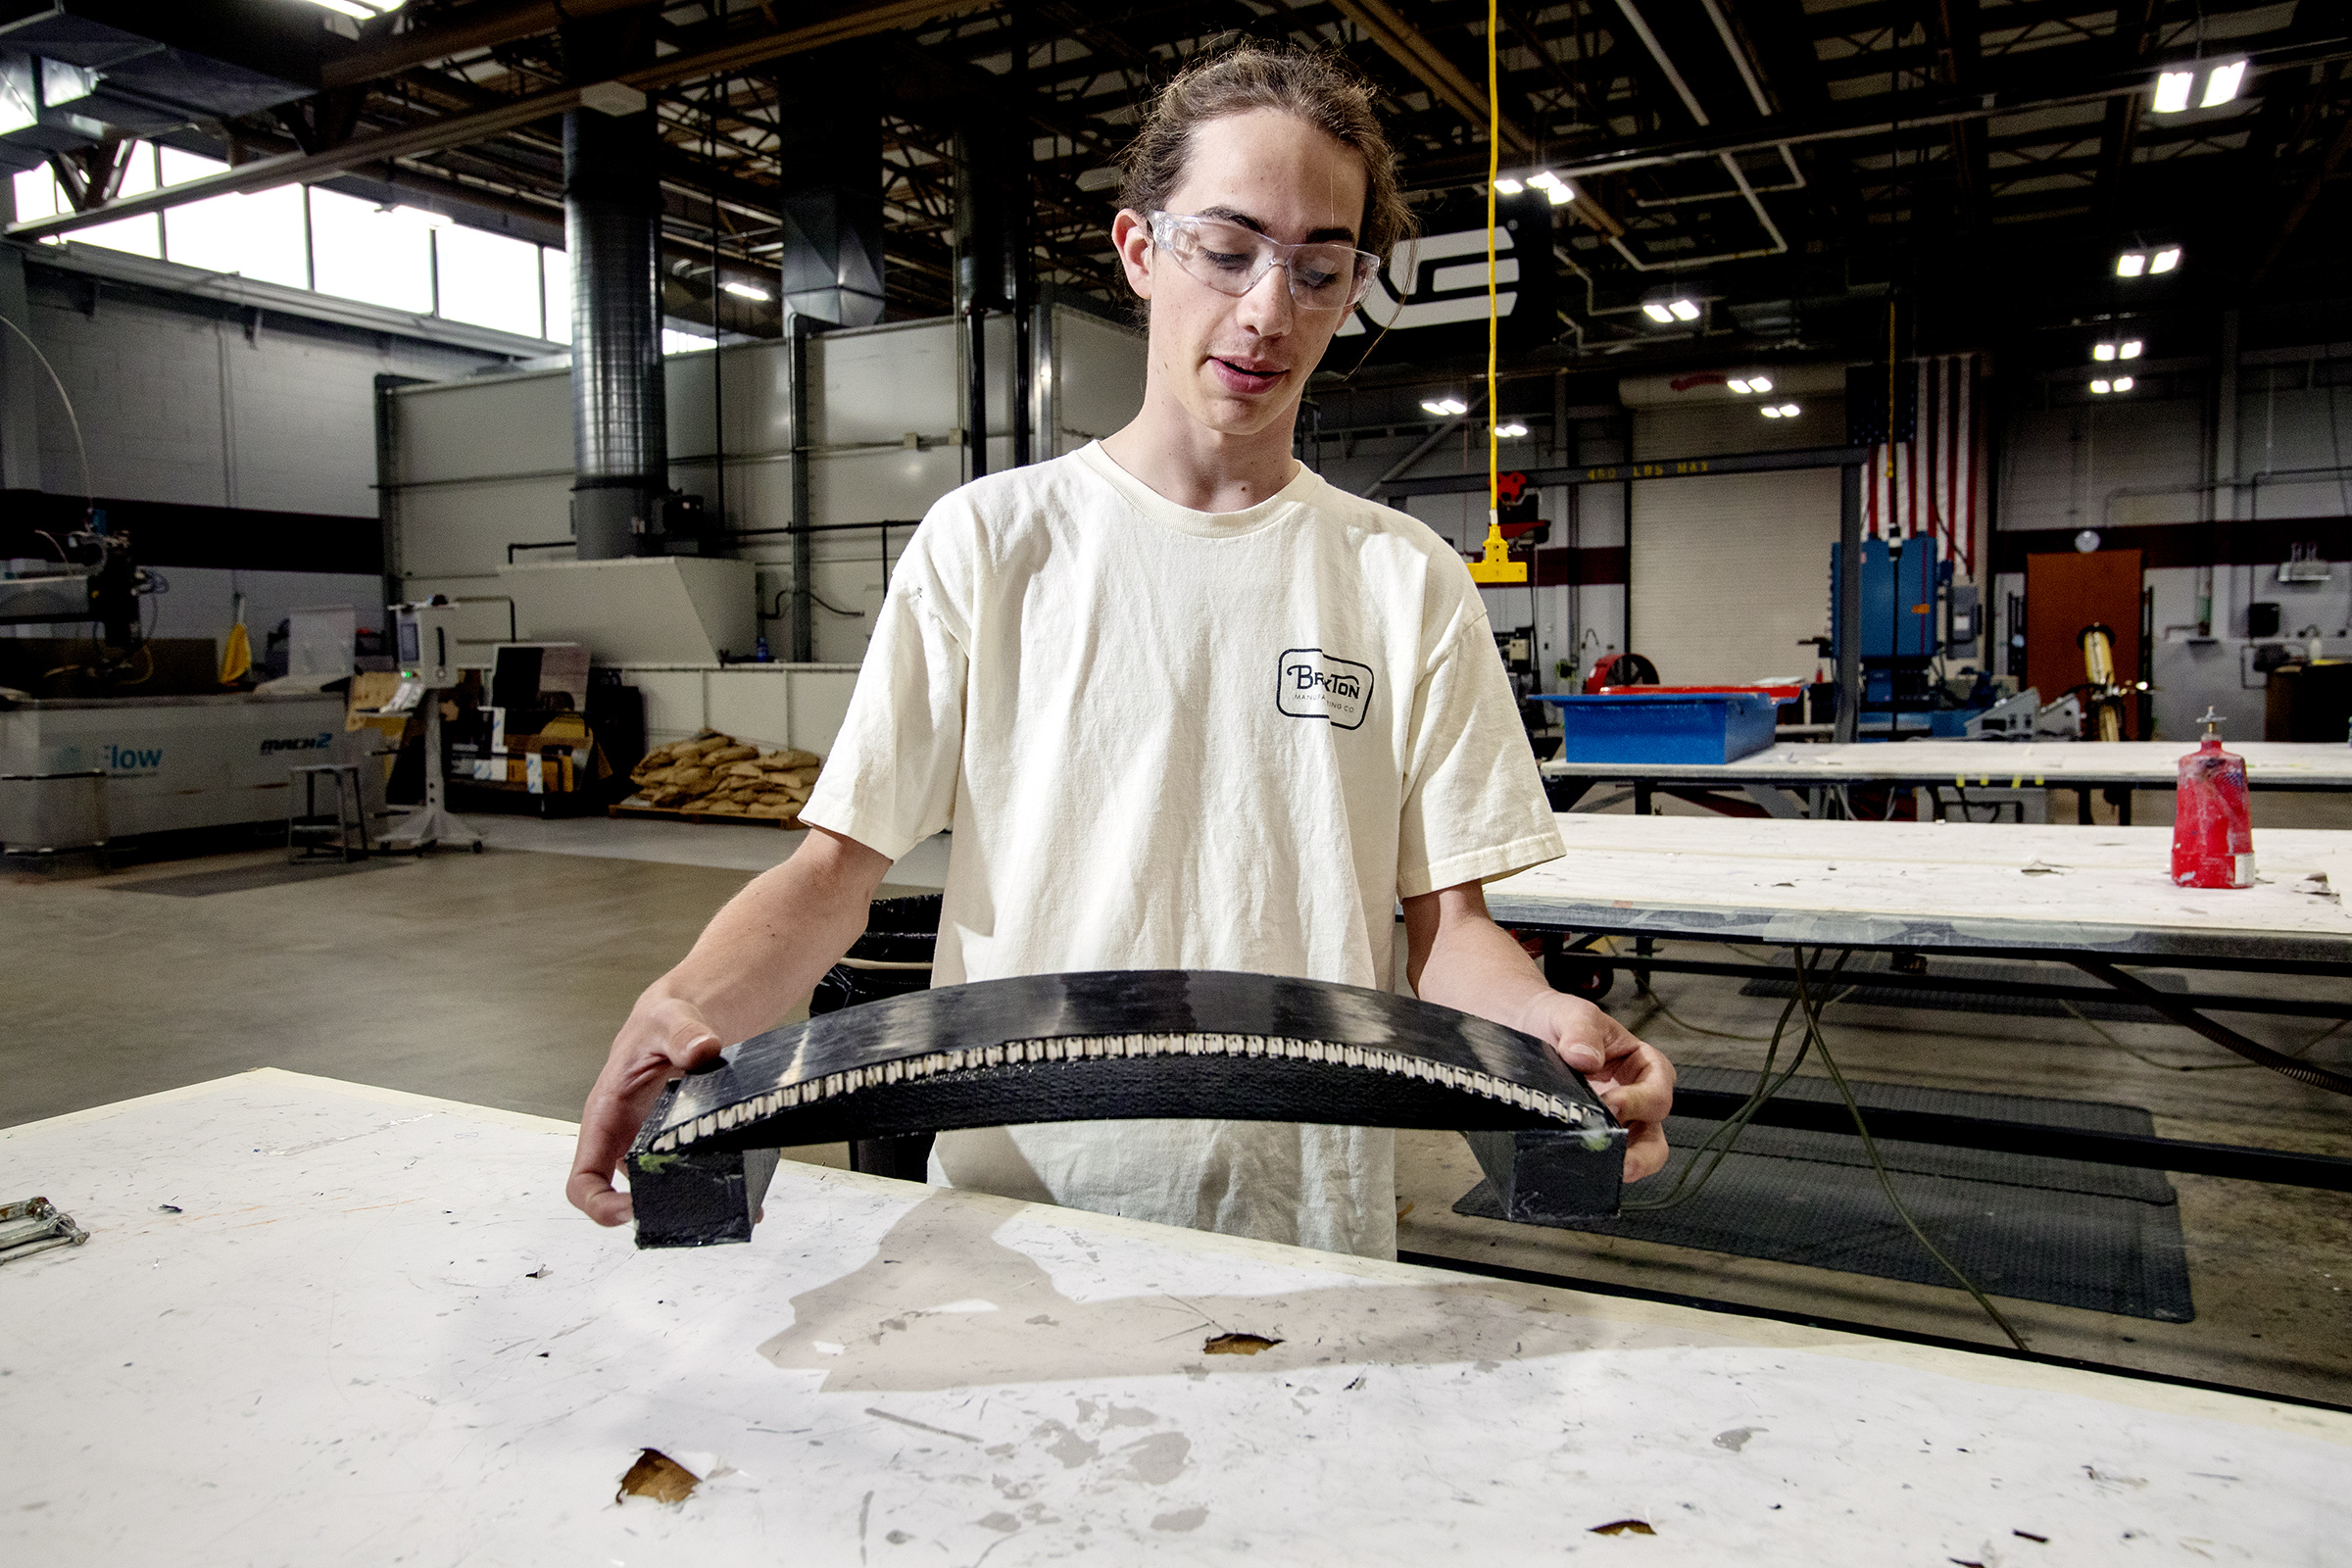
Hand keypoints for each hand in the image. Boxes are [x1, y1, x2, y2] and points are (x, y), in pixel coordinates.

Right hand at [567, 994, 728, 1225]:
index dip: (598, 1203)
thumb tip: (703, 1048)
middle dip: (657, 1212)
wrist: (687, 1020)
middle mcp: (629, 1141)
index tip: (630, 1209)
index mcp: (607, 1118)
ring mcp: (657, 1147)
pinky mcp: (686, 1145)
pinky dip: (722, 1188)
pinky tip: (753, 1199)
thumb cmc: (661, 1020)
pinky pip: (698, 1176)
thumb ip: (682, 1033)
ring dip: (695, 1207)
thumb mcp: (668, 1018)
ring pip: (666, 1193)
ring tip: (733, 1209)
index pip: (583, 1178)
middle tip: (694, 1214)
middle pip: (627, 1198)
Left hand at [1516, 990, 1675, 1182]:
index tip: (1613, 1103)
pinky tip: (1581, 1162)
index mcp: (1642, 1065)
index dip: (1640, 1100)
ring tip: (1605, 1168)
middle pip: (1655, 1134)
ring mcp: (1614, 1121)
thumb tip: (1586, 1058)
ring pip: (1634, 1154)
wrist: (1521, 1027)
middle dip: (1641, 1150)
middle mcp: (1634, 1097)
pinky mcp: (1588, 1134)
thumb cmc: (1556, 1019)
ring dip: (1623, 1164)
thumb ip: (1581, 1030)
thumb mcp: (1571, 1013)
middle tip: (1617, 1154)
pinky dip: (1596, 1163)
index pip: (1658, 1089)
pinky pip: (1601, 1156)